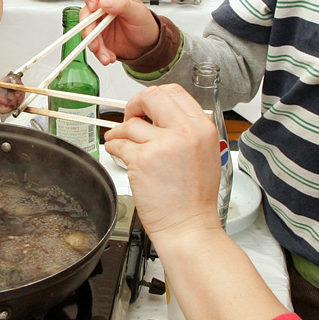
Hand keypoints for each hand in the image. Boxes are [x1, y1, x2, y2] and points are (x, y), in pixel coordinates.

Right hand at [78, 0, 160, 64]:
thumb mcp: (139, 13)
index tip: (93, 6)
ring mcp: (99, 23)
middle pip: (85, 12)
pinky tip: (109, 56)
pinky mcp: (99, 38)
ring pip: (86, 31)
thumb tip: (105, 2)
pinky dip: (100, 53)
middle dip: (89, 28)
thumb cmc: (146, 25)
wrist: (148, 46)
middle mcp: (102, 8)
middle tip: (95, 39)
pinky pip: (92, 45)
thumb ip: (123, 5)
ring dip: (94, 45)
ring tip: (105, 53)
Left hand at [103, 84, 221, 236]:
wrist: (188, 226)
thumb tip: (161, 116)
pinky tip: (116, 152)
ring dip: (120, 131)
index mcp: (202, 128)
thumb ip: (186, 131)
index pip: (174, 92)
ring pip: (131, 124)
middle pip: (151, 97)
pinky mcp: (143, 160)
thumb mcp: (205, 154)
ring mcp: (163, 145)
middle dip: (134, 105)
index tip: (146, 108)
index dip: (154, 98)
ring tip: (119, 140)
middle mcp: (185, 132)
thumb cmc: (194, 199)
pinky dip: (113, 146)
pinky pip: (119, 143)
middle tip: (131, 118)